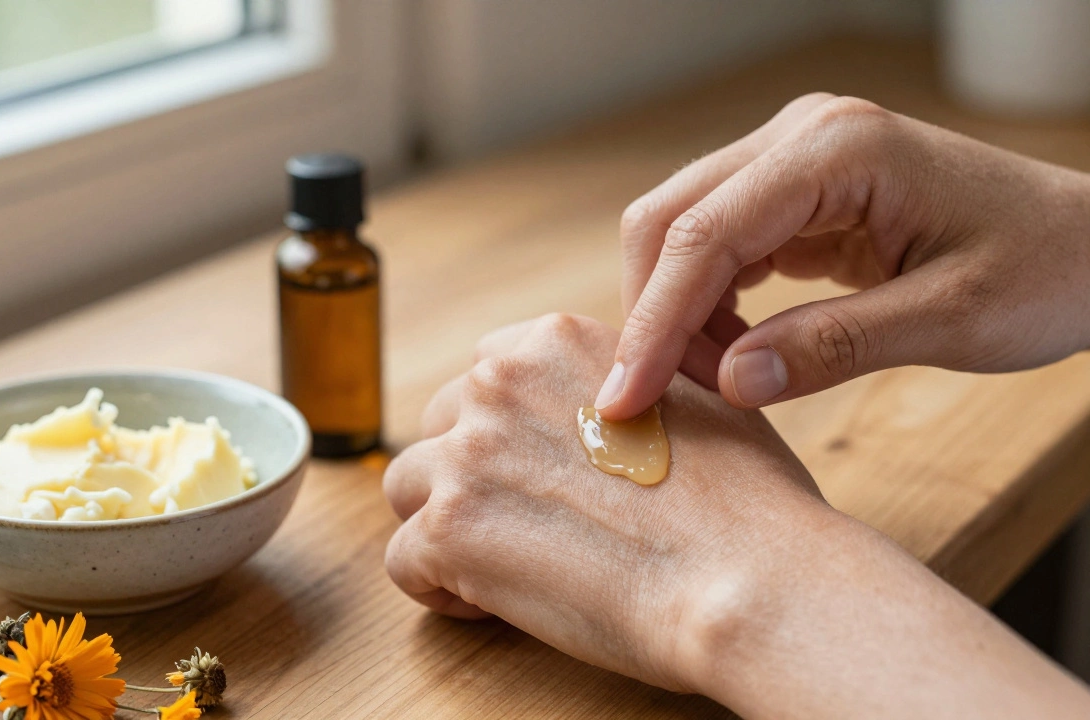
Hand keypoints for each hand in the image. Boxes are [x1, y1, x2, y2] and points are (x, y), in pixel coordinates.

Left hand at [382, 313, 834, 692]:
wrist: (748, 576)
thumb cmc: (745, 501)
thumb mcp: (696, 391)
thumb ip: (633, 369)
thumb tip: (617, 386)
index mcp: (554, 342)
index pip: (487, 376)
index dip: (508, 432)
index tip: (539, 472)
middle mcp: (499, 384)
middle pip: (442, 429)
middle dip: (473, 477)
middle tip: (528, 527)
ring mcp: (467, 454)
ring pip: (407, 487)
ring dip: (445, 525)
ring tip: (503, 566)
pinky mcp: (450, 529)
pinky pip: (402, 560)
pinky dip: (439, 587)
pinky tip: (493, 603)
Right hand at [598, 92, 1089, 418]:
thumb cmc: (1047, 271)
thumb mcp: (953, 320)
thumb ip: (835, 346)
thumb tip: (727, 384)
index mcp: (838, 148)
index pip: (704, 235)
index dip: (653, 323)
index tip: (625, 400)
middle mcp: (802, 135)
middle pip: (670, 221)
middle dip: (652, 316)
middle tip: (663, 402)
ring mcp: (796, 157)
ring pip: (683, 232)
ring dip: (675, 312)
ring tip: (710, 383)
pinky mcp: (798, 190)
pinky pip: (720, 244)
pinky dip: (707, 303)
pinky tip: (732, 351)